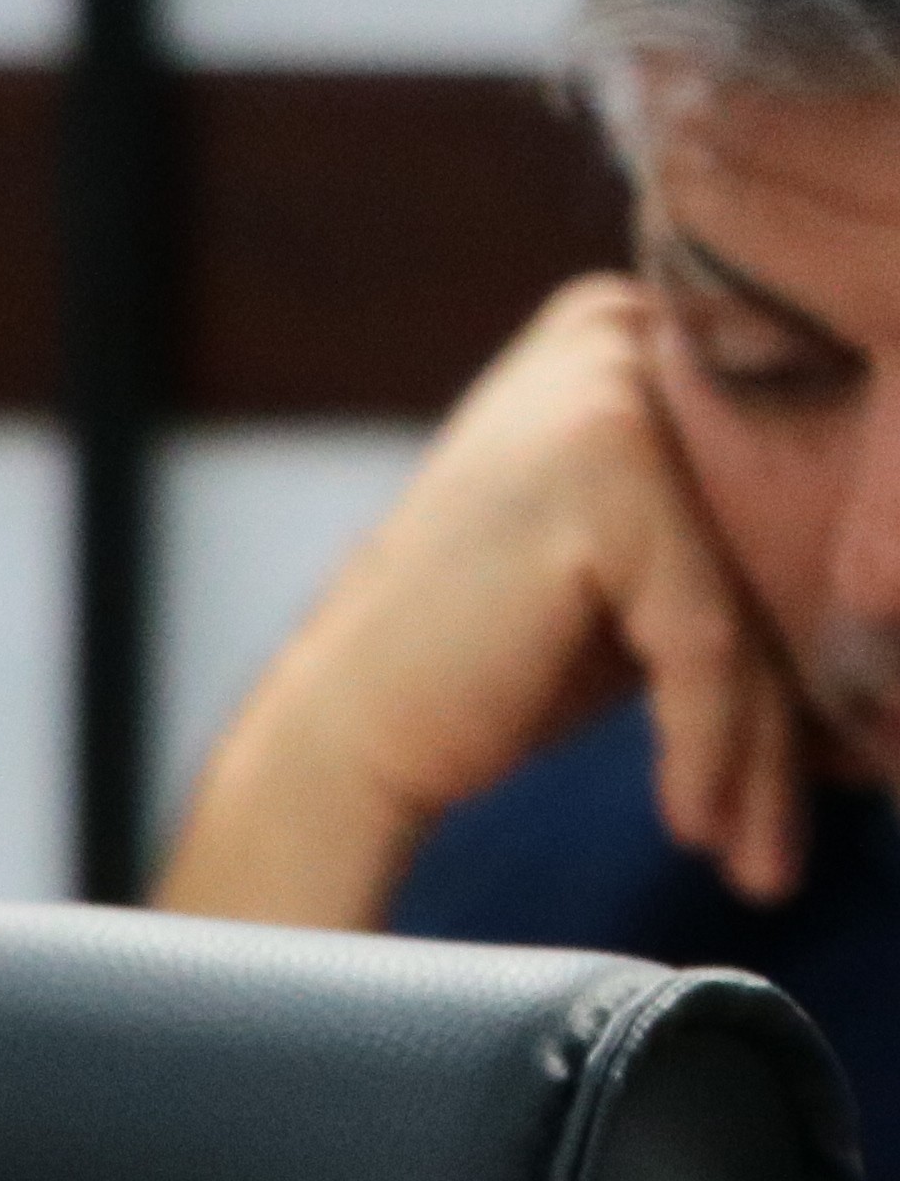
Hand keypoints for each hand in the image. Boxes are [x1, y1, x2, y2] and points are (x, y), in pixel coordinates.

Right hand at [157, 274, 815, 925]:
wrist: (336, 734)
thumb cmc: (484, 663)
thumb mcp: (625, 563)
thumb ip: (733, 521)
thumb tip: (885, 572)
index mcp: (623, 324)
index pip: (775, 465)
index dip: (818, 594)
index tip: (845, 733)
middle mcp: (617, 331)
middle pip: (767, 530)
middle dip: (799, 694)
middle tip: (798, 829)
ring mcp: (607, 396)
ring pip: (746, 596)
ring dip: (763, 749)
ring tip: (759, 855)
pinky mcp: (604, 484)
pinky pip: (705, 635)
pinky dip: (710, 745)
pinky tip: (691, 826)